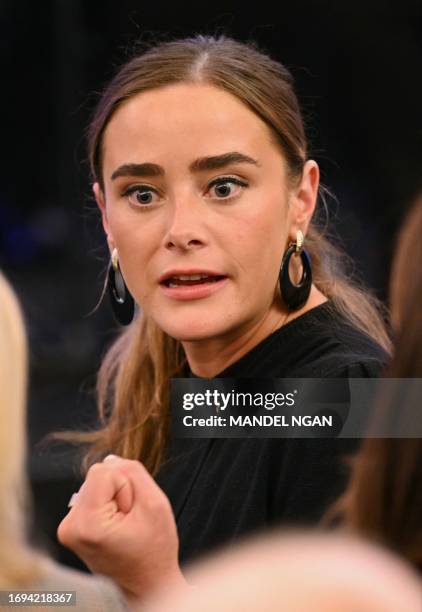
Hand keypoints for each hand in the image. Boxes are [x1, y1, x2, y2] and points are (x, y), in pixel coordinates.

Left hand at [57, 455, 185, 599]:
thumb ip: (133, 472)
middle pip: (97, 475)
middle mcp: (70, 525)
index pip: (104, 471)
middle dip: (120, 491)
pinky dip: (109, 504)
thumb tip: (111, 458)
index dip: (126, 486)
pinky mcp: (73, 527)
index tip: (131, 511)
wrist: (147, 583)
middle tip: (130, 519)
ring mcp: (69, 527)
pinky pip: (94, 494)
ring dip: (115, 498)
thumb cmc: (154, 551)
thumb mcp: (155, 503)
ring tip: (124, 524)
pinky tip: (117, 525)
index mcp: (86, 523)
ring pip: (96, 483)